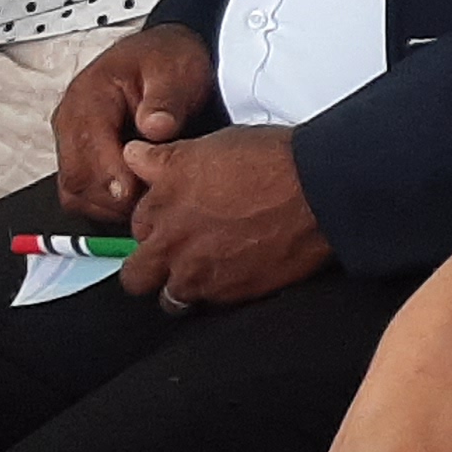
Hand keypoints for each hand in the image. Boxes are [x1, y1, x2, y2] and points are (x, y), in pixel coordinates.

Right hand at [52, 24, 215, 218]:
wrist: (166, 59)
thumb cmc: (168, 63)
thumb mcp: (176, 71)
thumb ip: (166, 99)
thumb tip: (155, 127)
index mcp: (89, 97)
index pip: (88, 151)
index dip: (115, 179)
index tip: (143, 194)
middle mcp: (71, 122)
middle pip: (76, 180)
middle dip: (114, 200)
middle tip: (153, 204)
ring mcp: (72, 142)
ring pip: (75, 194)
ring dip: (110, 206)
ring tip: (149, 201)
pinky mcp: (81, 159)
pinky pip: (83, 195)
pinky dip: (108, 205)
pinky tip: (139, 197)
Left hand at [119, 125, 333, 309]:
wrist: (317, 191)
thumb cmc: (270, 162)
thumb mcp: (208, 145)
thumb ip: (160, 159)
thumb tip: (134, 156)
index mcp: (161, 204)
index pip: (135, 228)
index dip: (154, 225)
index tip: (171, 222)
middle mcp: (172, 245)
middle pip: (136, 276)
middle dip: (151, 268)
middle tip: (176, 253)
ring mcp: (199, 274)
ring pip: (170, 300)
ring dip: (181, 287)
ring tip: (205, 270)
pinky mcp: (230, 295)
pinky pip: (209, 306)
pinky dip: (217, 293)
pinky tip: (235, 272)